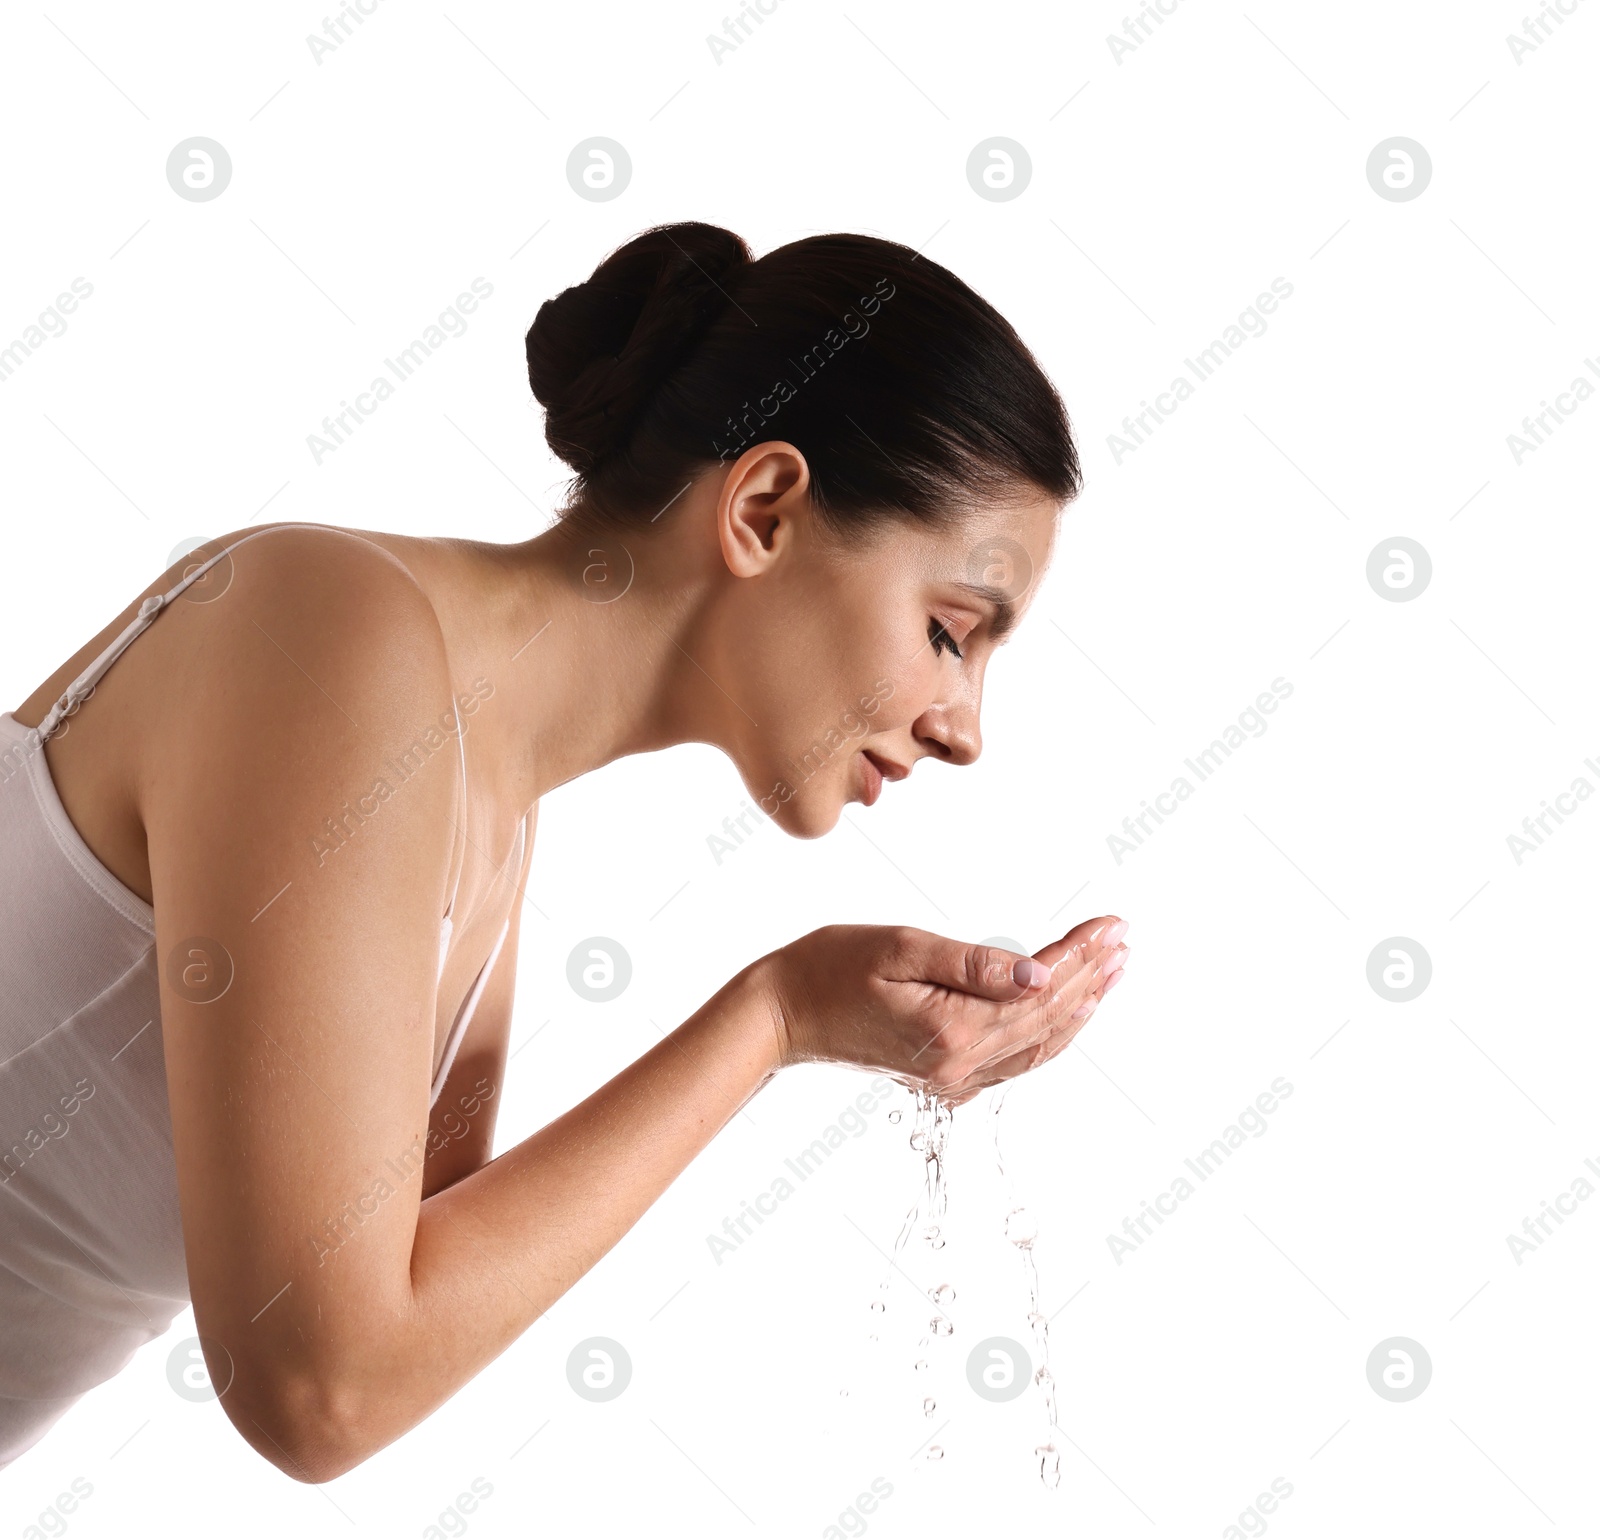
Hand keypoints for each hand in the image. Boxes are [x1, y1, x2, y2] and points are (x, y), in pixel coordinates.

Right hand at [760, 916, 1129, 1100]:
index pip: (1038, 989)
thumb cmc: (830, 967)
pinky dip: (1046, 1035)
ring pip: (1036, 1047)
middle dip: (1090, 976)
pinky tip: (1063, 1012)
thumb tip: (1039, 974)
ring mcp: (952, 1078)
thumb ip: (973, 964)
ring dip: (1079, 1009)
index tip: (1111, 924)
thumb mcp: (900, 948)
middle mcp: (960, 1065)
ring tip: (1110, 972)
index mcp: (953, 1030)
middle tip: (1123, 940)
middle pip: (1045, 1019)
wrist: (781, 1016)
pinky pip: (1012, 1062)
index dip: (1079, 955)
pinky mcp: (942, 1078)